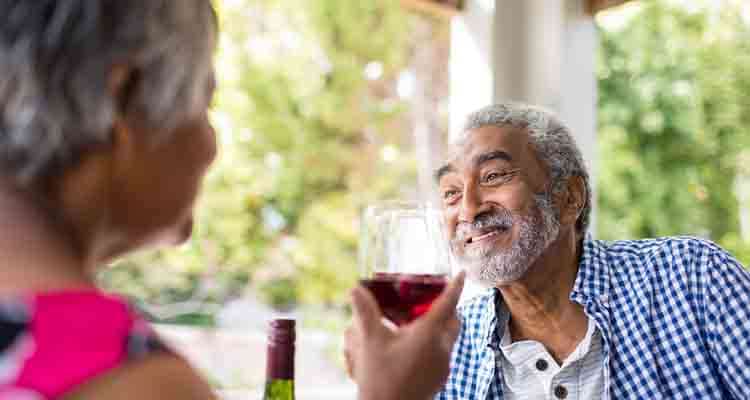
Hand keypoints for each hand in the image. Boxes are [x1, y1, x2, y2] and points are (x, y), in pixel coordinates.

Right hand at [346, 272, 464, 399]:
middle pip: (453, 321)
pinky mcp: (439, 379)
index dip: (455, 287)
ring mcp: (443, 366)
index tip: (462, 274)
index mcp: (428, 335)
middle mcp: (441, 349)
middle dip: (447, 309)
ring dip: (438, 328)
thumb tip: (355, 290)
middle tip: (431, 300)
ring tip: (416, 324)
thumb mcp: (369, 342)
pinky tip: (412, 348)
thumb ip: (365, 312)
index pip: (448, 304)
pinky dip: (433, 344)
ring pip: (448, 339)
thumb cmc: (379, 378)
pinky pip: (442, 354)